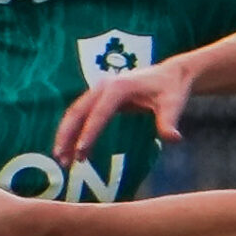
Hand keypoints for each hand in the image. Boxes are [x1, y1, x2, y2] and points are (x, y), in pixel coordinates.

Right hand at [55, 56, 199, 163]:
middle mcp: (104, 86)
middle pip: (77, 111)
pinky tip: (72, 151)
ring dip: (65, 136)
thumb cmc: (171, 90)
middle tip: (62, 160)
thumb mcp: (173, 105)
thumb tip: (173, 139)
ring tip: (62, 160)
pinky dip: (73, 132)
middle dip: (67, 136)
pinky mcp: (98, 97)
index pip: (99, 114)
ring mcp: (98, 90)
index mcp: (119, 88)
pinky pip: (80, 114)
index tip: (80, 153)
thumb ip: (168, 122)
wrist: (170, 74)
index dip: (88, 134)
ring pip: (74, 113)